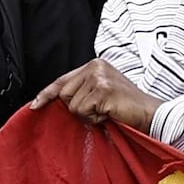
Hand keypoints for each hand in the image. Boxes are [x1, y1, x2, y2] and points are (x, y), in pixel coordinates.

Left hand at [49, 58, 163, 128]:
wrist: (149, 113)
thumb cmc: (125, 106)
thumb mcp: (101, 91)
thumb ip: (82, 90)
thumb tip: (57, 100)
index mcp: (94, 65)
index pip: (62, 80)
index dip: (47, 94)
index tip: (35, 105)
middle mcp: (95, 67)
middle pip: (64, 95)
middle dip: (78, 108)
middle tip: (100, 109)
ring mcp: (99, 78)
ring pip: (73, 105)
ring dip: (88, 115)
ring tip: (106, 111)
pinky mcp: (102, 91)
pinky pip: (84, 111)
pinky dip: (95, 119)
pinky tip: (109, 114)